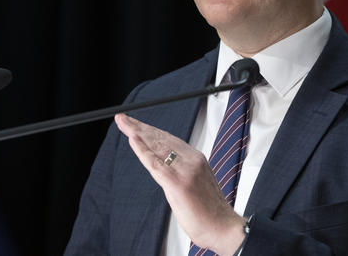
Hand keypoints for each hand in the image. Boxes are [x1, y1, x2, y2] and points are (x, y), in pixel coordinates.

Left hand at [114, 113, 245, 254]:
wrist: (224, 229)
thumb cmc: (211, 212)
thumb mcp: (197, 184)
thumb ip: (182, 172)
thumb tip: (167, 169)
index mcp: (196, 159)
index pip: (169, 140)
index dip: (151, 130)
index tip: (137, 125)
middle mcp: (191, 160)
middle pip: (161, 139)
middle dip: (140, 127)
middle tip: (123, 119)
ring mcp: (185, 170)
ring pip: (156, 146)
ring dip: (137, 132)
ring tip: (124, 123)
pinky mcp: (178, 183)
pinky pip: (154, 163)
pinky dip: (142, 150)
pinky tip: (132, 139)